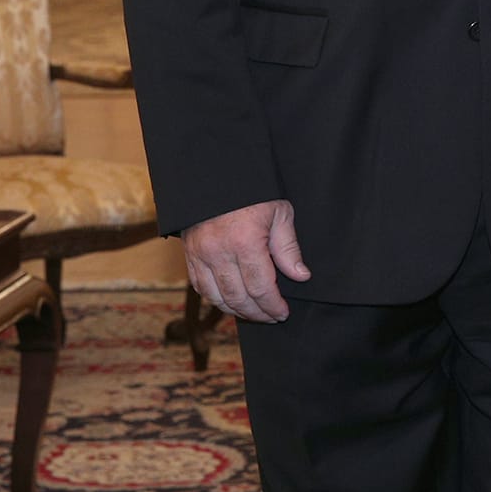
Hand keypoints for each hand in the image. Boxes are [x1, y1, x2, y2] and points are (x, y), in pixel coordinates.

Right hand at [182, 199, 308, 322]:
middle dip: (257, 313)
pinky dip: (215, 298)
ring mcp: (201, 255)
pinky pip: (200, 286)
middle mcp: (219, 253)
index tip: (283, 312)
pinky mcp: (190, 254)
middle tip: (272, 317)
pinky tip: (230, 301)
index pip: (260, 288)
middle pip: (238, 298)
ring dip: (236, 310)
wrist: (217, 174)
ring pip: (216, 297)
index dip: (273, 305)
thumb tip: (300, 276)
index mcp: (244, 243)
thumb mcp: (280, 213)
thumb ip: (288, 248)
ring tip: (253, 313)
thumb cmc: (254, 191)